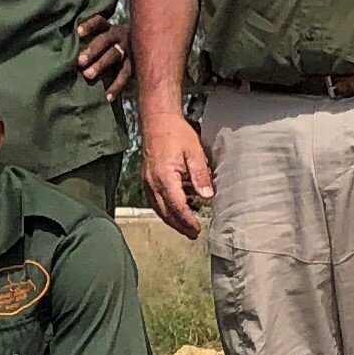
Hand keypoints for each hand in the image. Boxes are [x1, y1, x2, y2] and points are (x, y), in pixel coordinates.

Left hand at [71, 9, 133, 99]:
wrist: (147, 44)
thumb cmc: (114, 43)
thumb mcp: (107, 35)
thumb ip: (92, 39)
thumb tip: (67, 48)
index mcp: (110, 28)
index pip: (99, 22)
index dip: (90, 26)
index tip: (78, 32)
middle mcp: (119, 36)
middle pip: (105, 40)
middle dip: (92, 50)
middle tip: (80, 61)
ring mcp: (128, 50)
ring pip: (114, 56)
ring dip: (100, 65)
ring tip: (87, 75)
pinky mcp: (134, 64)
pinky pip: (125, 75)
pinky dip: (116, 86)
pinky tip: (108, 97)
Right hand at [143, 109, 213, 236]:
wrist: (157, 120)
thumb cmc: (176, 133)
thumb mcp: (194, 151)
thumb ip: (200, 174)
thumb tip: (207, 196)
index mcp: (165, 177)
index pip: (177, 206)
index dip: (187, 220)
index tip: (197, 228)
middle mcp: (153, 183)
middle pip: (166, 212)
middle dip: (179, 226)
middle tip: (193, 234)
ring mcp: (147, 182)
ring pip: (158, 209)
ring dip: (171, 220)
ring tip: (184, 228)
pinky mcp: (146, 179)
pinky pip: (154, 201)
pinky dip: (164, 210)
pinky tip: (172, 212)